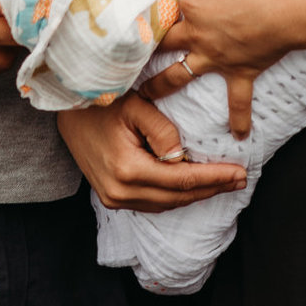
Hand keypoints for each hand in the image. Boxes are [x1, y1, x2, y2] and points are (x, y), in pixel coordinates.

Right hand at [59, 92, 247, 211]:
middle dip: (211, 189)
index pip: (183, 180)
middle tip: (240, 180)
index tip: (240, 173)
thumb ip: (162, 131)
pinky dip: (175, 196)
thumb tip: (183, 156)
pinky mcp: (111, 197)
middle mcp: (120, 192)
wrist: (65, 110)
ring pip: (165, 204)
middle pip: (177, 197)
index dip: (214, 178)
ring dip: (195, 195)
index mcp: (128, 170)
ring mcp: (113, 198)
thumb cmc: (101, 101)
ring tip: (222, 183)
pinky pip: (151, 203)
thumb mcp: (135, 105)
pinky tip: (192, 186)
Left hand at [145, 0, 292, 136]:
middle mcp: (197, 34)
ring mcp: (216, 57)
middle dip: (146, 46)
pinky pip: (238, 101)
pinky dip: (239, 119)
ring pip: (179, 75)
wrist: (286, 8)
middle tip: (130, 52)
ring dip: (162, 85)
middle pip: (163, 42)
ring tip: (148, 95)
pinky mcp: (240, 71)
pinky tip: (239, 136)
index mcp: (191, 4)